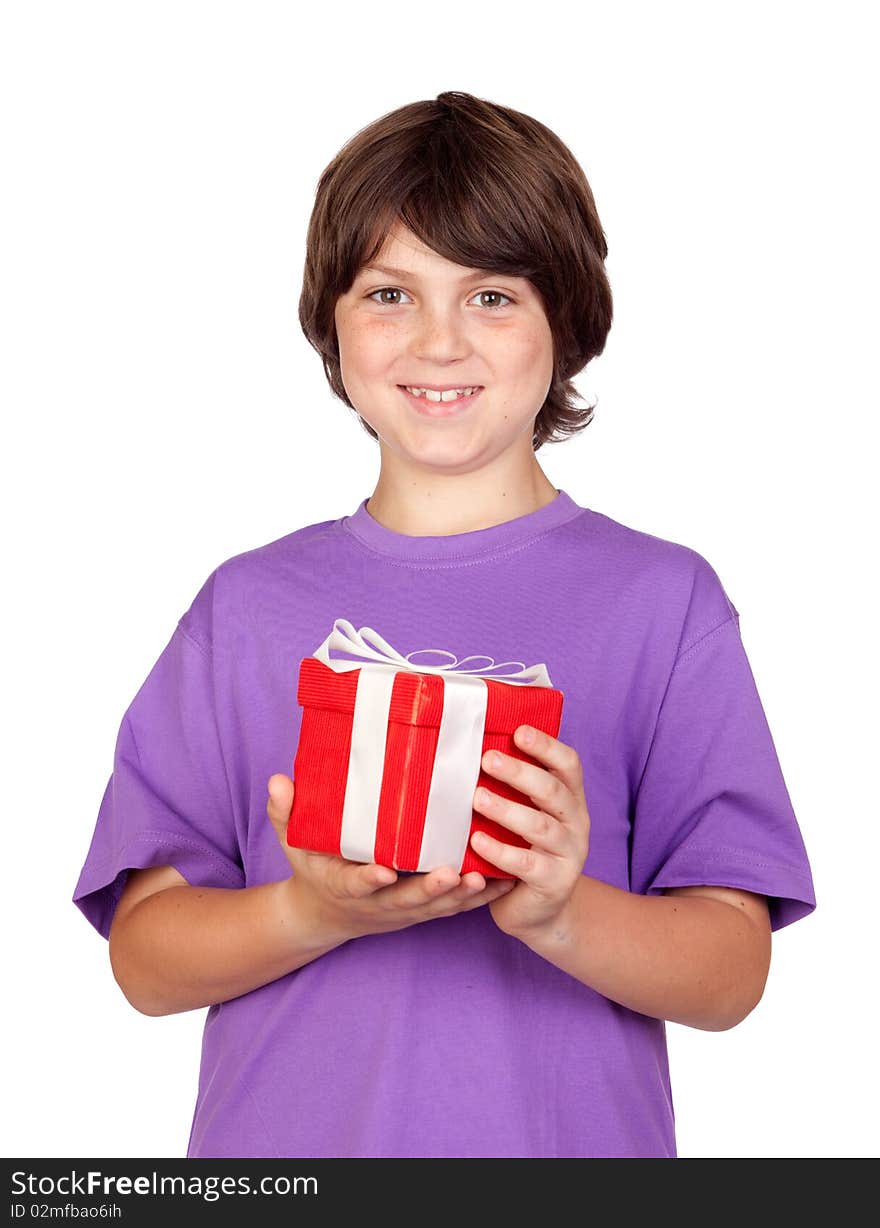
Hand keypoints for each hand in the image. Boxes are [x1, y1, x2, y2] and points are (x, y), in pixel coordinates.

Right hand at [266, 773, 515, 941]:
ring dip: (461, 897)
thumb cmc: (312, 869)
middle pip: (406, 901)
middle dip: (430, 890)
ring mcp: (402, 910)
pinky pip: (453, 909)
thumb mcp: (292, 843)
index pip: (356, 884)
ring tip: (486, 879)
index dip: (369, 880)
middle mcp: (377, 902)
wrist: (324, 914)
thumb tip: (278, 781)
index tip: (383, 872)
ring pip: (436, 908)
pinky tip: (504, 883)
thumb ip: (286, 814)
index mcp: (344, 885)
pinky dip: (478, 899)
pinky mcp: (423, 911)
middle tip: (452, 875)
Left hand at [470, 725, 590, 941]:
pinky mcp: (555, 883)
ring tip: (477, 798)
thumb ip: (513, 788)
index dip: (546, 746)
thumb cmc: (523, 849)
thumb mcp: (525, 815)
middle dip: (520, 773)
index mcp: (570, 798)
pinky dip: (501, 851)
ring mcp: (569, 854)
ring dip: (507, 810)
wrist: (539, 909)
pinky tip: (477, 841)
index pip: (568, 764)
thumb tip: (473, 747)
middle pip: (552, 791)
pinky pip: (527, 864)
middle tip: (487, 759)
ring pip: (540, 826)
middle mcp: (576, 822)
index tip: (519, 732)